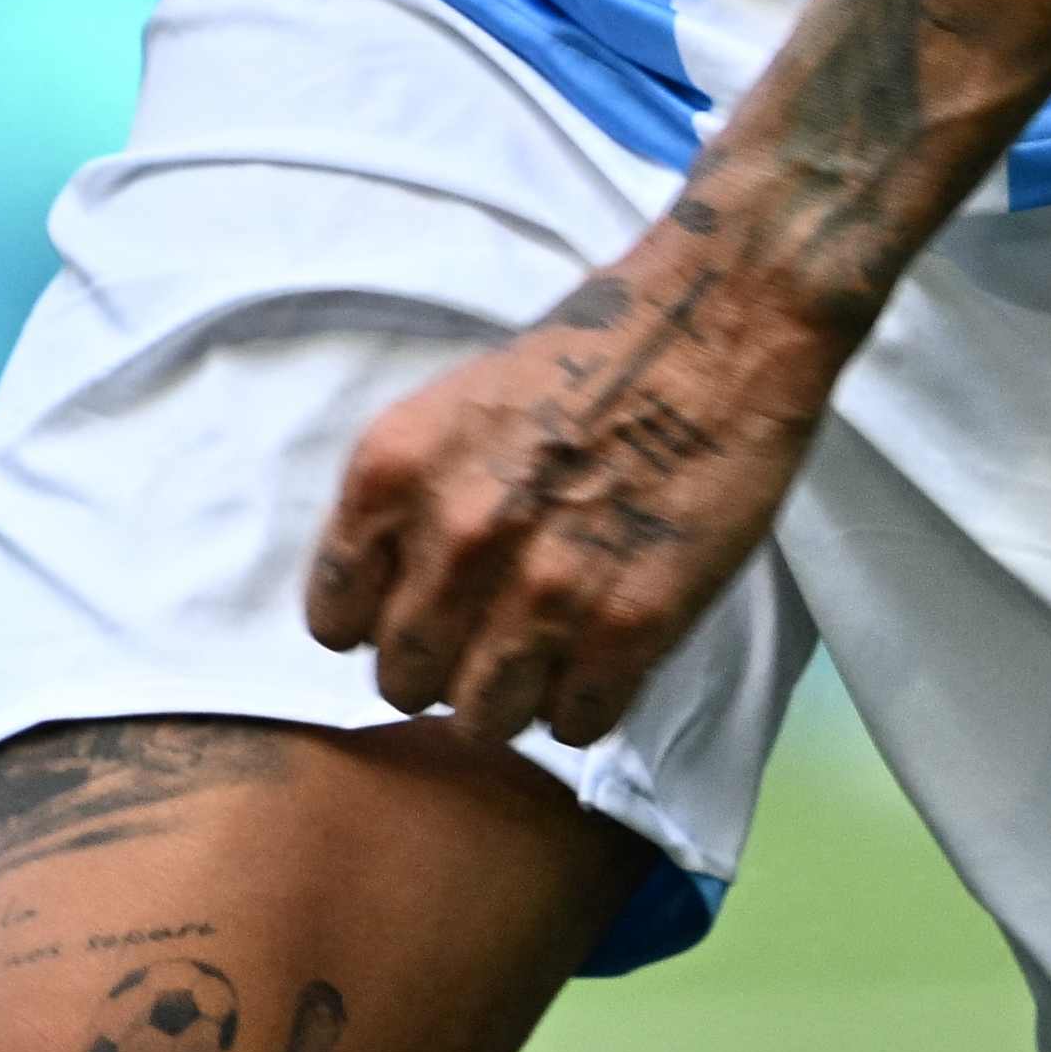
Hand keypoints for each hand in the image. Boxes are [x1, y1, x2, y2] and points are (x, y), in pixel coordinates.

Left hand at [306, 241, 838, 749]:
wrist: (717, 327)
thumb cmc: (586, 359)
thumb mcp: (453, 411)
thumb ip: (408, 505)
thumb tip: (390, 600)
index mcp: (392, 471)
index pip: (333, 619)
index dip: (379, 623)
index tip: (419, 610)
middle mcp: (454, 536)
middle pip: (404, 681)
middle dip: (444, 665)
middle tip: (491, 632)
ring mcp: (542, 589)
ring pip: (482, 718)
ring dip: (513, 695)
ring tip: (550, 647)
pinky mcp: (627, 627)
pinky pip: (574, 724)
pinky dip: (588, 701)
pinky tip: (605, 649)